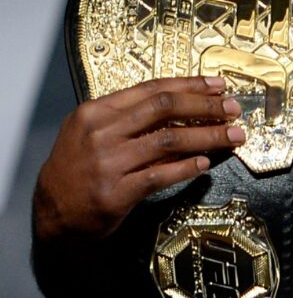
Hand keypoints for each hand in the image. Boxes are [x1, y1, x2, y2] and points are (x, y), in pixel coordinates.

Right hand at [31, 76, 244, 243]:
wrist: (52, 212)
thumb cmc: (77, 169)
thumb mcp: (94, 133)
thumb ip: (132, 119)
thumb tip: (187, 108)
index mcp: (96, 111)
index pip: (152, 89)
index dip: (190, 85)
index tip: (219, 86)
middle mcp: (101, 132)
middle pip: (165, 108)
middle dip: (206, 106)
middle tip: (234, 109)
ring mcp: (108, 163)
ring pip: (169, 140)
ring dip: (208, 136)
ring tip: (234, 136)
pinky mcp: (116, 192)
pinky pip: (161, 175)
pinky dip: (187, 168)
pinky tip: (205, 164)